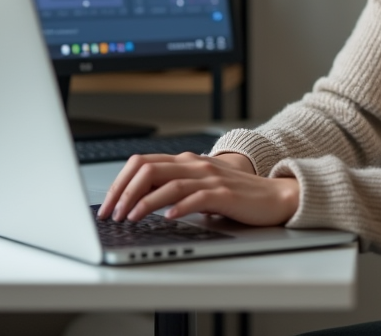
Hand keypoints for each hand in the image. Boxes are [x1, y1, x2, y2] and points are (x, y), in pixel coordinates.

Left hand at [97, 151, 299, 226]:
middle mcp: (194, 164)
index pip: (142, 163)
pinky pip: (197, 198)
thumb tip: (138, 201)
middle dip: (125, 192)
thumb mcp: (199, 185)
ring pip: (169, 183)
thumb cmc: (235, 194)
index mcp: (185, 161)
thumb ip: (174, 187)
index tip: (107, 203)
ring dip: (145, 202)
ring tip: (131, 217)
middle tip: (113, 213)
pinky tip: (167, 218)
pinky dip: (179, 207)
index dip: (120, 182)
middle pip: (149, 169)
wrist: (273, 196)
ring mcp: (210, 177)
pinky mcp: (224, 193)